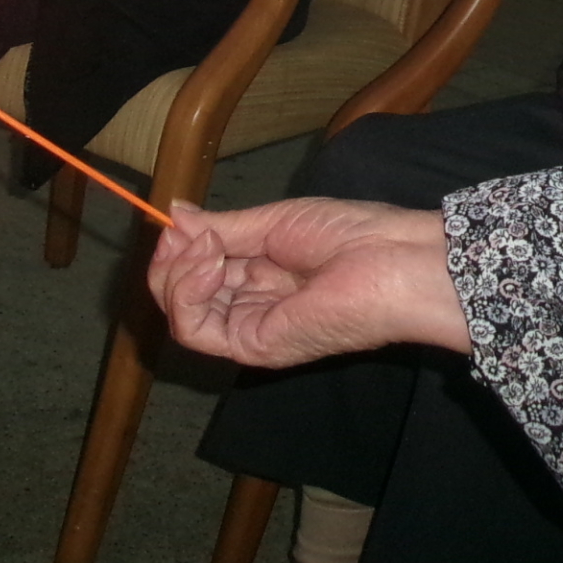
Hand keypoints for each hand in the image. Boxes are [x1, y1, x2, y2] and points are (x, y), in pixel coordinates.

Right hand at [147, 198, 473, 365]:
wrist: (391, 260)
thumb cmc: (348, 234)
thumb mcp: (272, 221)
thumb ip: (220, 226)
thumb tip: (172, 215)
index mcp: (260, 273)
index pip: (196, 270)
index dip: (177, 247)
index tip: (177, 222)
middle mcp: (251, 304)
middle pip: (181, 294)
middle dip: (171, 260)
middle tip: (184, 234)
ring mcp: (250, 329)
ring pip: (180, 314)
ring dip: (177, 273)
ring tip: (206, 246)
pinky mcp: (252, 348)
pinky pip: (194, 330)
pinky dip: (187, 293)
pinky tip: (211, 264)